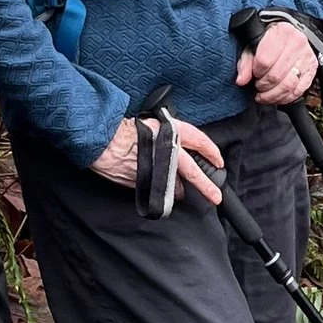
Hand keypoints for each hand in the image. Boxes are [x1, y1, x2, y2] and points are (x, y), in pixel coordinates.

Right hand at [93, 114, 224, 208]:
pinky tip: (161, 190)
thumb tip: (180, 151)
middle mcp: (168, 151)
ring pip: (175, 185)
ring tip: (181, 193)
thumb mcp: (154, 125)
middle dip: (207, 186)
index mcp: (172, 132)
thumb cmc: (125, 129)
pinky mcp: (145, 182)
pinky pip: (158, 190)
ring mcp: (157, 168)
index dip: (212, 152)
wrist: (103, 139)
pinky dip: (161, 191)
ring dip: (179, 191)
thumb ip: (170, 137)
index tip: (219, 162)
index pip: (200, 141)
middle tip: (216, 196)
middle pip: (193, 171)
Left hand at [238, 18, 319, 103]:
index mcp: (281, 32)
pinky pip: (298, 91)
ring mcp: (307, 57)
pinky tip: (276, 96)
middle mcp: (297, 43)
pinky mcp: (312, 69)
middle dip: (263, 85)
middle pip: (276, 75)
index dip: (255, 72)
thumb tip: (241, 80)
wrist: (290, 34)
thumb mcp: (253, 44)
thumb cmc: (269, 39)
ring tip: (264, 95)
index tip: (254, 73)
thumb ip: (245, 62)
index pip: (265, 60)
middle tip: (258, 86)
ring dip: (273, 95)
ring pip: (288, 86)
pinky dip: (285, 98)